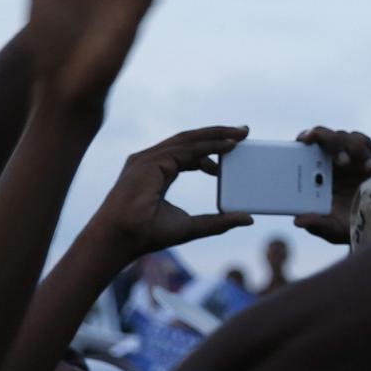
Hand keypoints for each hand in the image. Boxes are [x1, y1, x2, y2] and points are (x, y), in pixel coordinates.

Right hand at [88, 126, 253, 256]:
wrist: (122, 238)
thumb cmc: (148, 234)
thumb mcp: (192, 226)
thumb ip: (219, 222)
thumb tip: (248, 219)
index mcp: (157, 171)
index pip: (189, 153)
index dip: (212, 147)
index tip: (235, 147)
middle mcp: (151, 161)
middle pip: (190, 141)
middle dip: (218, 134)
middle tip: (244, 131)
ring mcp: (147, 159)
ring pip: (188, 140)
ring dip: (216, 135)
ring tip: (241, 134)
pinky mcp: (148, 162)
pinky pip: (184, 149)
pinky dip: (208, 146)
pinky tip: (227, 146)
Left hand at [291, 126, 370, 245]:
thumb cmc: (352, 224)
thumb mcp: (333, 229)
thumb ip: (317, 225)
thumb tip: (298, 220)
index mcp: (314, 174)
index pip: (304, 148)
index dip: (304, 139)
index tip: (304, 140)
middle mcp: (331, 162)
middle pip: (324, 137)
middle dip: (326, 138)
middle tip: (330, 151)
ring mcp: (351, 157)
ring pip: (346, 137)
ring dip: (349, 147)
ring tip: (351, 162)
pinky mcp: (370, 156)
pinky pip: (367, 144)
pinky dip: (368, 152)